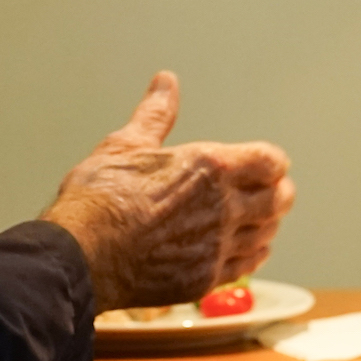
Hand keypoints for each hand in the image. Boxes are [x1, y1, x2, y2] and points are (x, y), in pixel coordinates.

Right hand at [41, 72, 293, 313]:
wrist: (81, 254)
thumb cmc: (100, 197)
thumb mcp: (125, 144)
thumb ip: (155, 114)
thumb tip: (166, 83)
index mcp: (210, 167)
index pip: (271, 161)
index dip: (272, 161)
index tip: (266, 163)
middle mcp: (223, 207)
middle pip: (279, 199)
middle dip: (279, 192)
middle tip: (272, 189)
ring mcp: (216, 246)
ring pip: (266, 234)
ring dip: (267, 224)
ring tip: (260, 219)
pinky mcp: (205, 278)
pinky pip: (245, 266)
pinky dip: (252, 256)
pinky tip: (247, 251)